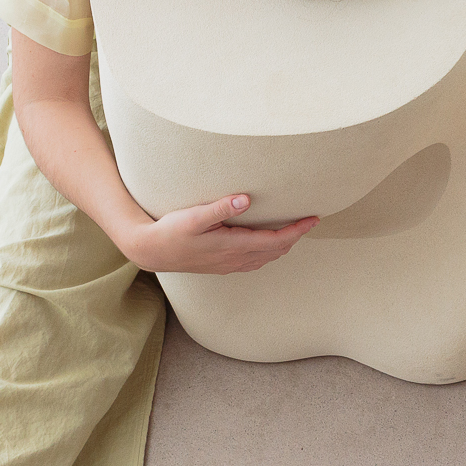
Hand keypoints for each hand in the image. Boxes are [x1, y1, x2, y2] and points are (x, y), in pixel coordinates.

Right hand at [124, 194, 318, 273]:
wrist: (152, 252)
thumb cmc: (171, 231)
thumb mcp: (193, 216)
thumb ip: (220, 208)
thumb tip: (246, 199)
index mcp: (233, 246)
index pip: (276, 240)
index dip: (297, 230)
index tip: (314, 219)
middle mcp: (236, 259)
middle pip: (276, 250)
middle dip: (296, 236)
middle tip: (310, 220)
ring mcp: (230, 265)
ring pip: (267, 258)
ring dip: (284, 245)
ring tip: (295, 230)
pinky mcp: (223, 266)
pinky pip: (256, 262)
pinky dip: (270, 252)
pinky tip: (269, 244)